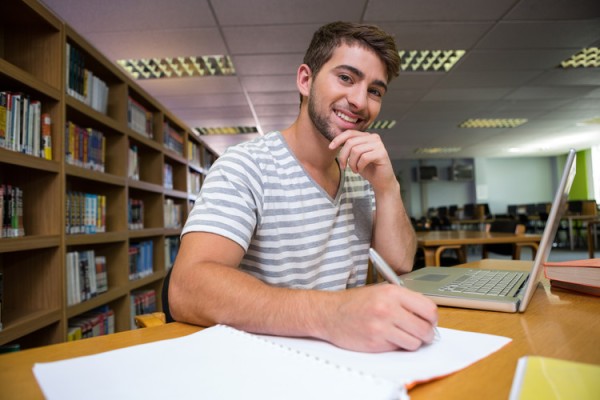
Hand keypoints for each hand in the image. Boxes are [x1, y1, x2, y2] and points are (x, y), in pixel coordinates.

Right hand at [321, 284, 438, 351]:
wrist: (329, 313)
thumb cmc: (354, 303)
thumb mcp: (380, 292)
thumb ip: (403, 301)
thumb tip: (427, 317)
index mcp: (392, 292)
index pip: (428, 309)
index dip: (432, 319)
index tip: (429, 322)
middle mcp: (388, 308)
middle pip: (425, 329)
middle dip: (426, 334)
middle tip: (420, 334)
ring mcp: (382, 326)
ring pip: (415, 342)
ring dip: (411, 342)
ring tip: (400, 335)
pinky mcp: (375, 342)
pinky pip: (398, 349)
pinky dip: (395, 346)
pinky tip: (385, 337)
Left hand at [328, 130, 395, 191]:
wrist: (381, 181)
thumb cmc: (368, 169)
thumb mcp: (355, 156)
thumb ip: (349, 147)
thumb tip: (334, 142)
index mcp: (367, 136)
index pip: (350, 133)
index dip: (338, 139)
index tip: (330, 147)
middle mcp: (374, 137)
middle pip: (351, 142)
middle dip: (343, 156)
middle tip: (343, 167)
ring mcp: (379, 145)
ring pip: (356, 150)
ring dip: (352, 163)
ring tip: (354, 169)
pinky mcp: (382, 153)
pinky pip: (364, 158)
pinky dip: (359, 166)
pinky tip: (360, 170)